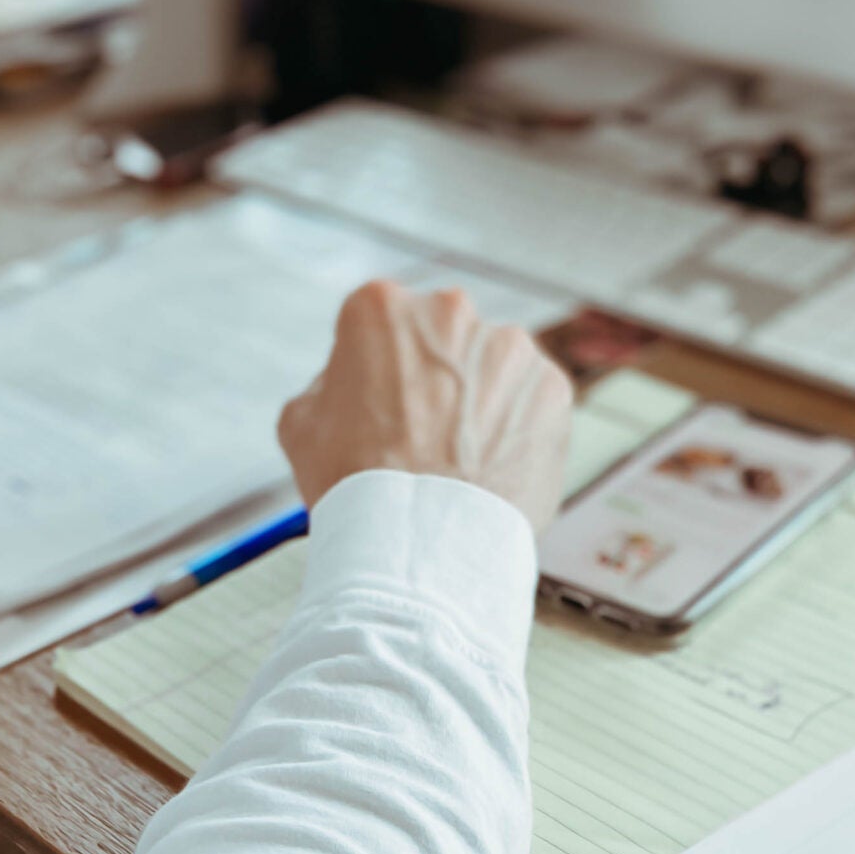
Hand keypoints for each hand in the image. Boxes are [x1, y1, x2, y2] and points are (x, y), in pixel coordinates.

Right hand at [279, 280, 575, 528]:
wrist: (422, 545)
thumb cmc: (356, 486)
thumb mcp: (302, 421)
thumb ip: (332, 381)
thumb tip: (356, 382)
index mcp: (380, 308)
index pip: (380, 324)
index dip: (377, 368)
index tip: (381, 403)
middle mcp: (449, 312)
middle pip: (441, 337)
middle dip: (434, 375)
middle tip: (422, 431)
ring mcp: (508, 348)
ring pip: (492, 367)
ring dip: (479, 399)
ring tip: (460, 457)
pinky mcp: (552, 388)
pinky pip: (531, 401)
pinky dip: (518, 427)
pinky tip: (491, 465)